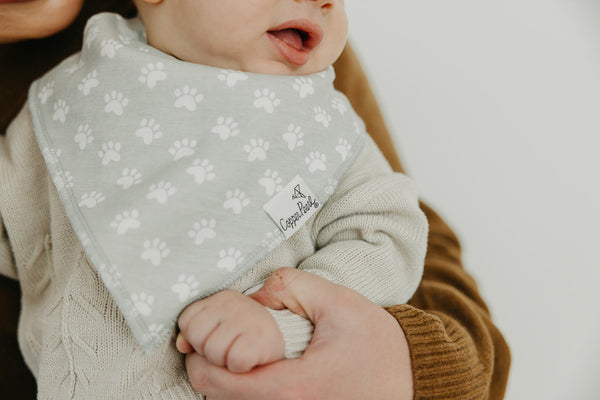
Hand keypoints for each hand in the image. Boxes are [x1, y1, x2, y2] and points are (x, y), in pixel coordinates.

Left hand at [182, 268, 413, 399]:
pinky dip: (245, 393)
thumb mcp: (339, 303)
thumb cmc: (377, 344)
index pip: (218, 383)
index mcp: (292, 387)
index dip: (200, 359)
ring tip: (234, 355)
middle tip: (214, 343)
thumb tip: (253, 295)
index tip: (201, 338)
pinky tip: (254, 371)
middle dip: (209, 369)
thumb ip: (292, 287)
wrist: (410, 379)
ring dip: (225, 384)